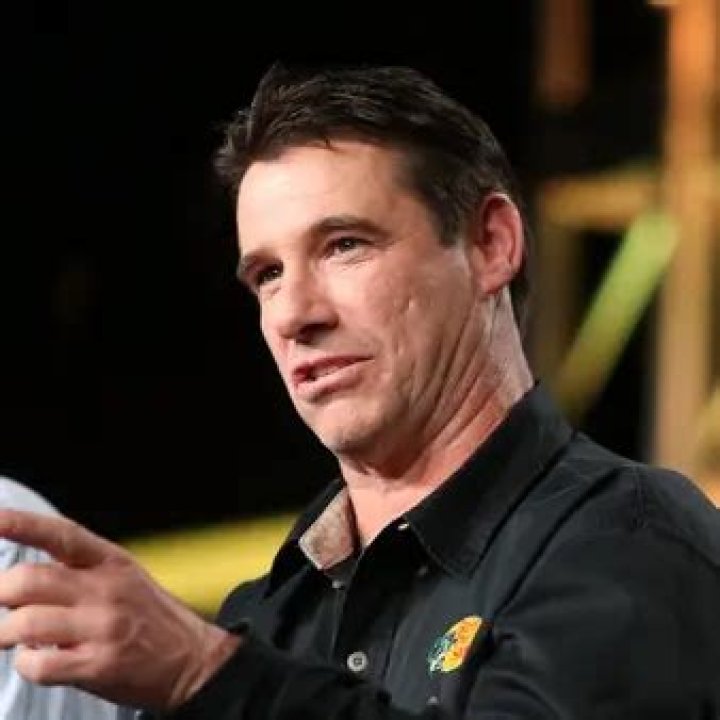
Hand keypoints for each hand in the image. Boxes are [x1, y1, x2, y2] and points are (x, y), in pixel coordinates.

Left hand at [0, 509, 240, 710]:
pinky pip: (38, 664)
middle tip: (5, 603)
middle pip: (29, 580)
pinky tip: (39, 659)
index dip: (24, 525)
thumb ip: (82, 571)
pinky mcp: (98, 666)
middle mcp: (106, 590)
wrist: (193, 659)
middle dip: (2, 593)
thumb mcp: (127, 578)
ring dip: (7, 633)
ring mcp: (102, 628)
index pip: (62, 535)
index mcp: (112, 562)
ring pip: (25, 623)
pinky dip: (26, 663)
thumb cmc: (153, 619)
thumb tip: (25, 577)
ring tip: (15, 637)